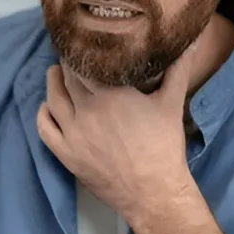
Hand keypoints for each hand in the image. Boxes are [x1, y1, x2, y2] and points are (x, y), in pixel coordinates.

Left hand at [36, 46, 197, 222]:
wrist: (154, 193)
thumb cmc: (164, 146)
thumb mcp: (172, 102)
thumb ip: (178, 69)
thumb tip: (190, 42)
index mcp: (111, 93)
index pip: (86, 61)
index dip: (83, 48)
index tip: (84, 40)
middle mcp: (87, 110)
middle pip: (68, 77)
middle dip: (68, 63)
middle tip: (72, 54)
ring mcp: (73, 133)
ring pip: (53, 98)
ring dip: (53, 82)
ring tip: (57, 72)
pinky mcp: (66, 154)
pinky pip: (44, 128)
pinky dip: (43, 113)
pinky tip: (47, 105)